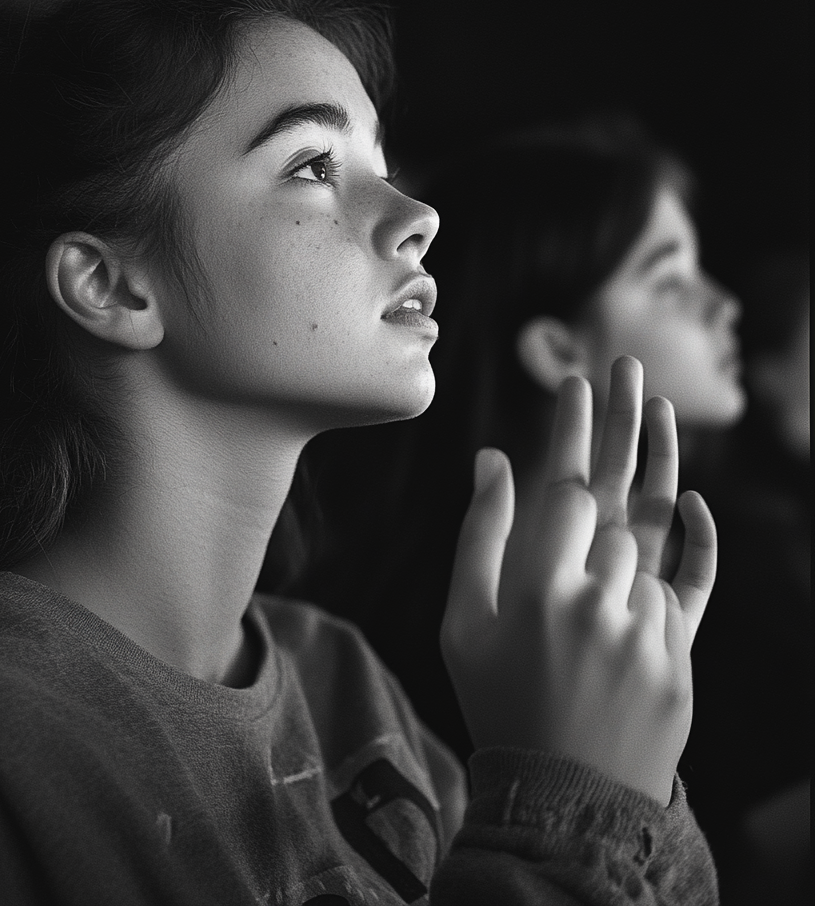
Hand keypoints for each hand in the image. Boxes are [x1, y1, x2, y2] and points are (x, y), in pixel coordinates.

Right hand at [441, 356, 716, 804]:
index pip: (562, 486)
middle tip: (628, 365)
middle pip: (616, 497)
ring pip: (651, 536)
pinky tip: (691, 499)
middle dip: (621, 422)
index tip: (576, 382)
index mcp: (536, 589)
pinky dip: (697, 540)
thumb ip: (477, 538)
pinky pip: (694, 583)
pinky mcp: (680, 654)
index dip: (570, 430)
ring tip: (660, 408)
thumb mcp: (462, 625)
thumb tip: (490, 461)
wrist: (563, 795)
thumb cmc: (497, 699)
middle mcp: (598, 598)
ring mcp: (646, 627)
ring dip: (653, 472)